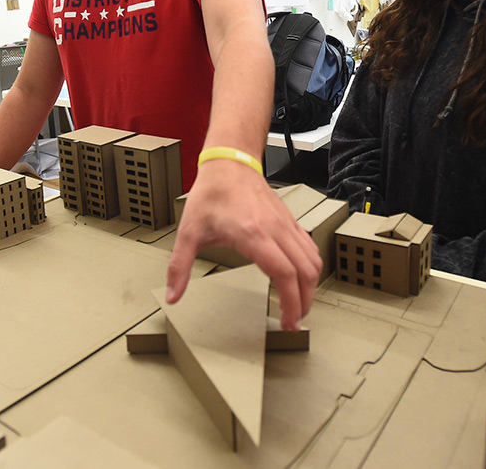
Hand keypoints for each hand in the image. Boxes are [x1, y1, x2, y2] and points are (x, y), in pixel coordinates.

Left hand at [166, 159, 321, 330]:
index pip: (284, 274)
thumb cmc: (211, 194)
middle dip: (304, 302)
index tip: (287, 321)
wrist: (230, 163)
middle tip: (295, 322)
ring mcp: (286, 224)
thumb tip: (173, 294)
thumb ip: (180, 266)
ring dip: (311, 286)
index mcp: (252, 234)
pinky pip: (309, 247)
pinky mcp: (290, 221)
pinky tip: (301, 279)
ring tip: (300, 306)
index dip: (291, 302)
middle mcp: (275, 229)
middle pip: (304, 272)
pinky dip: (310, 268)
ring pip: (312, 260)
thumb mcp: (188, 231)